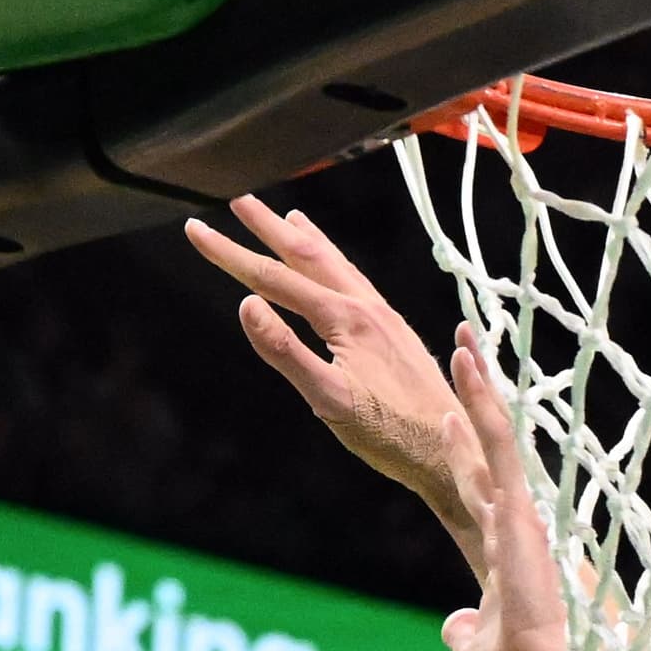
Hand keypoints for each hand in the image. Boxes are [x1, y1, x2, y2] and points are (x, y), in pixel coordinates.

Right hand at [186, 197, 474, 549]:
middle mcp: (366, 307)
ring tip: (286, 217)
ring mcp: (384, 318)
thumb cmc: (391, 438)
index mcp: (345, 319)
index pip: (272, 278)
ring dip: (306, 240)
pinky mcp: (396, 334)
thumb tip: (246, 305)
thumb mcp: (331, 403)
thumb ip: (286, 352)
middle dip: (266, 227)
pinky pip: (358, 284)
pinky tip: (339, 275)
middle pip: (307, 255)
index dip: (229, 254)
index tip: (193, 230)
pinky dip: (337, 265)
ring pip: (337, 265)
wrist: (457, 451)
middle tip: (236, 199)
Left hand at [440, 330, 571, 650]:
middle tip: (463, 356)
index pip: (479, 493)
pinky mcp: (523, 508)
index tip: (448, 419)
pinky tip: (466, 359)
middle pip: (488, 454)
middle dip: (473, 405)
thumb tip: (453, 625)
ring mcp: (521, 516)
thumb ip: (465, 633)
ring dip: (479, 386)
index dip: (463, 455)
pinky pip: (501, 441)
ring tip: (462, 337)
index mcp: (506, 560)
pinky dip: (483, 398)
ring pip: (498, 436)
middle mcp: (516, 529)